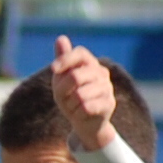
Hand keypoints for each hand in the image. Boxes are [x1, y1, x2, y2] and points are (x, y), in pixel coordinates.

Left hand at [51, 35, 116, 152]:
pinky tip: (82, 115)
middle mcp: (101, 72)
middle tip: (65, 100)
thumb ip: (63, 60)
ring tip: (75, 108)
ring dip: (70, 106)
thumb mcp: (62, 81)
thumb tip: (60, 38)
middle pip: (75, 76)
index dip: (65, 60)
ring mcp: (107, 88)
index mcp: (90, 64)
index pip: (80, 53)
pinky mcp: (109, 103)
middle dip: (63, 92)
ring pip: (79, 95)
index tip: (53, 69)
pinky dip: (78, 114)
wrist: (86, 124)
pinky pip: (85, 108)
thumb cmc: (72, 99)